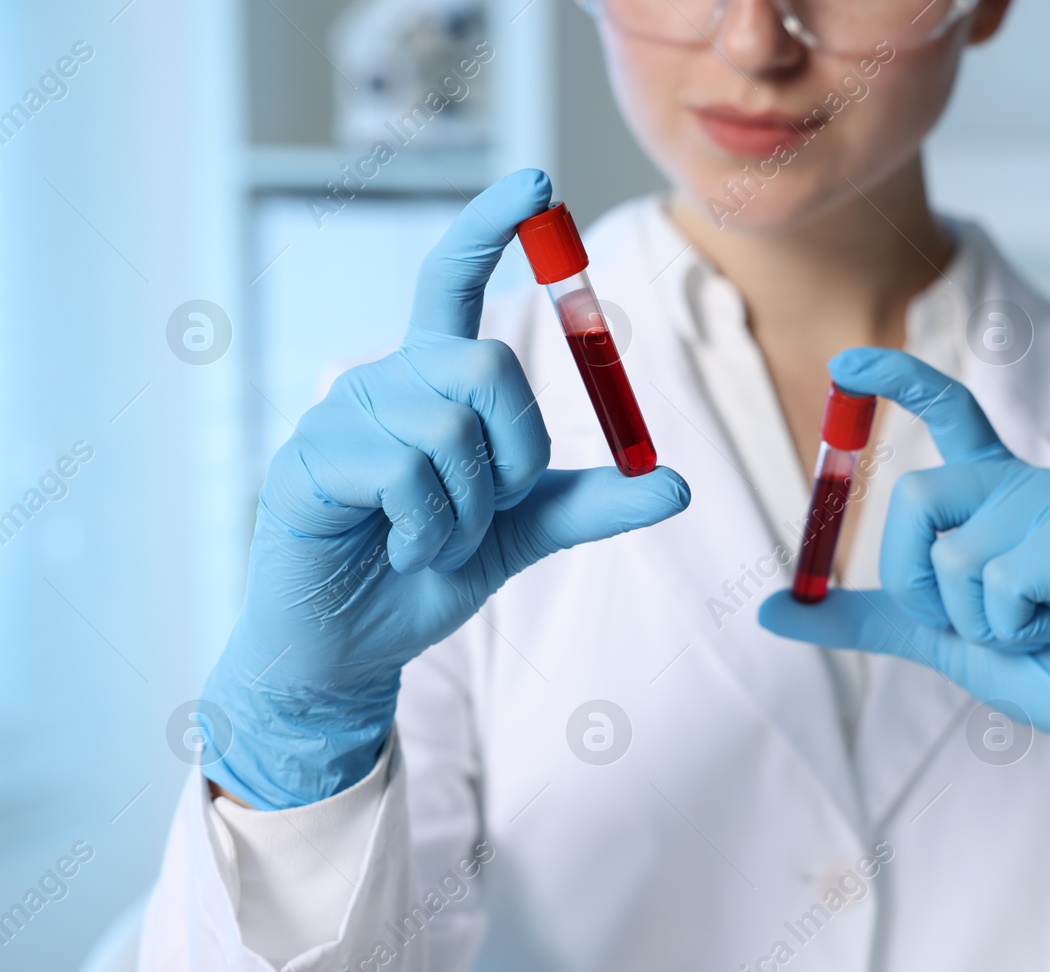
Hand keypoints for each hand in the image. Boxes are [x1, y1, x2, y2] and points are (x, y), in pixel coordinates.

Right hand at [201, 170, 689, 809]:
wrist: (356, 645)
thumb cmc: (430, 570)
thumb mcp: (527, 532)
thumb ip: (593, 503)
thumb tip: (677, 485)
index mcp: (433, 382)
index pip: (455, 280)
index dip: (492, 228)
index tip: (536, 182)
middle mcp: (385, 381)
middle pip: (485, 363)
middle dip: (517, 450)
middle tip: (493, 508)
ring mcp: (338, 417)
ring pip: (448, 429)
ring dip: (468, 510)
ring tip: (434, 540)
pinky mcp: (305, 464)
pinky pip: (402, 474)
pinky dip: (428, 529)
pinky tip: (402, 550)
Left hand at [759, 348, 1049, 828]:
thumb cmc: (1028, 661)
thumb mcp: (929, 633)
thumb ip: (857, 616)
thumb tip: (768, 609)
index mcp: (991, 490)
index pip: (949, 409)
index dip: (898, 379)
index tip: (846, 364)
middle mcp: (1027, 483)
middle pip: (916, 497)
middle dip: (914, 582)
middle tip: (970, 622)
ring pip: (955, 557)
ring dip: (974, 622)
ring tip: (1027, 629)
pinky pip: (1002, 585)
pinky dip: (1011, 633)